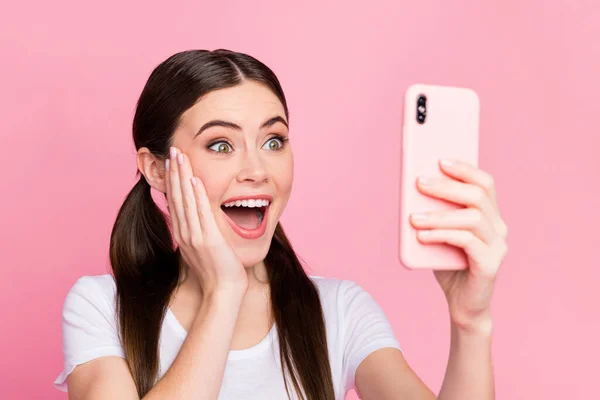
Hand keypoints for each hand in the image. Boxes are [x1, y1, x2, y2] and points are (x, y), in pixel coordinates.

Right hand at [165, 146, 247, 294]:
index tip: (171, 162)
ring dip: (182, 176)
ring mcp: (196, 235)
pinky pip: (201, 212)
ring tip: (179, 156)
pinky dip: (197, 194)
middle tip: (172, 150)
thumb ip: (198, 233)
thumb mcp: (202, 248)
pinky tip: (194, 178)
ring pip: (186, 200)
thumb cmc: (217, 272)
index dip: (172, 180)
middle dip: (174, 172)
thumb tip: (196, 222)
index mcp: (184, 234)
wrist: (223, 291)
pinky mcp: (208, 239)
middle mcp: (186, 232)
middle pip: (177, 196)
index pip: (175, 201)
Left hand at [410, 159, 507, 332]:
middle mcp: (499, 227)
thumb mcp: (438, 233)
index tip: (440, 160)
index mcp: (491, 215)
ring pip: (472, 217)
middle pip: (478, 195)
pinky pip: (467, 241)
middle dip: (446, 186)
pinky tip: (422, 236)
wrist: (462, 305)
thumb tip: (412, 189)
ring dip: (439, 214)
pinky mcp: (491, 264)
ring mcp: (499, 246)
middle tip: (419, 182)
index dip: (464, 169)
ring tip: (414, 217)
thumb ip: (433, 214)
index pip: (484, 182)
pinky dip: (441, 235)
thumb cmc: (449, 265)